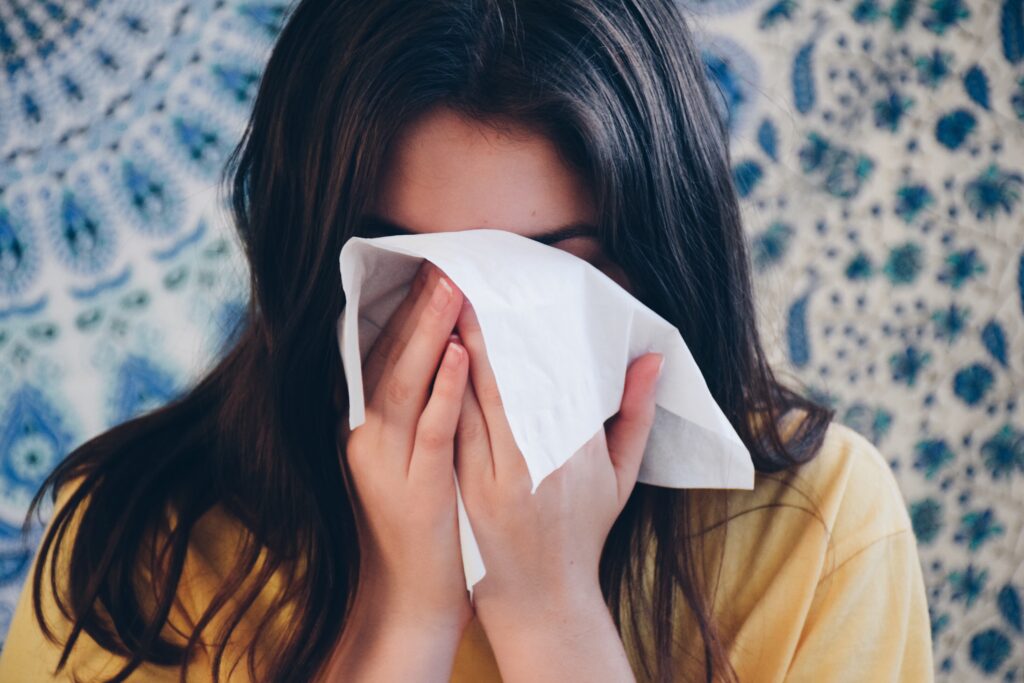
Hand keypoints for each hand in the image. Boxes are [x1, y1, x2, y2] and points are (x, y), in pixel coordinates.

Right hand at [336, 260, 470, 637]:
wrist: (410, 590)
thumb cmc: (421, 517)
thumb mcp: (403, 455)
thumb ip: (413, 407)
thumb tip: (442, 351)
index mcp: (365, 424)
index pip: (381, 354)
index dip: (404, 311)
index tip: (428, 269)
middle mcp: (366, 435)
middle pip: (390, 358)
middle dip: (416, 309)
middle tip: (442, 262)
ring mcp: (385, 461)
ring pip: (404, 384)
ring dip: (427, 334)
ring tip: (449, 289)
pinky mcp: (414, 486)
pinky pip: (429, 430)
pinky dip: (444, 389)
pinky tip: (461, 355)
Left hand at [452, 297, 662, 626]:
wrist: (544, 599)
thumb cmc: (584, 532)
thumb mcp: (621, 478)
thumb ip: (637, 415)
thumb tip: (653, 358)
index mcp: (577, 451)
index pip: (549, 378)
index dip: (522, 336)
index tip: (508, 296)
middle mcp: (536, 461)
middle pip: (502, 382)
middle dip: (477, 331)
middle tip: (460, 283)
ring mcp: (496, 479)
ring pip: (468, 403)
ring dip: (449, 355)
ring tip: (437, 310)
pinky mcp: (466, 493)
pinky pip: (450, 434)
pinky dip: (438, 396)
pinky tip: (425, 364)